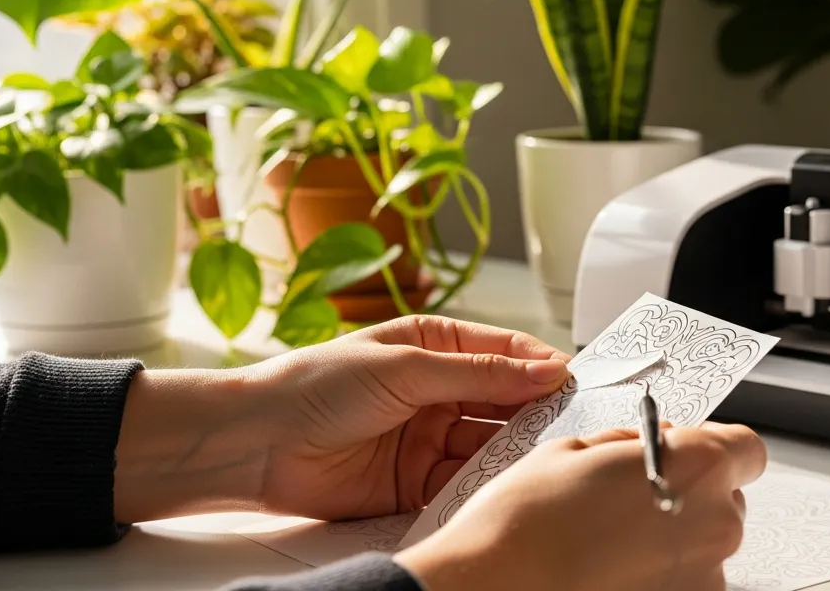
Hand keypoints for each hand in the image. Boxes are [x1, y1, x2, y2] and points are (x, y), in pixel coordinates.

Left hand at [113, 316, 568, 523]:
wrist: (257, 443)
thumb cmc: (316, 385)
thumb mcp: (407, 367)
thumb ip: (480, 372)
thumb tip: (544, 368)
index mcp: (433, 346)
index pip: (503, 351)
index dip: (539, 364)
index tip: (573, 380)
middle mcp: (435, 390)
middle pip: (502, 400)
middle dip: (533, 410)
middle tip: (566, 420)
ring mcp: (427, 436)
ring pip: (488, 443)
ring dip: (512, 449)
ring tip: (537, 453)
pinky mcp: (416, 481)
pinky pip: (463, 481)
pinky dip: (483, 483)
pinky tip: (502, 482)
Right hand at [396, 422, 766, 590]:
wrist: (492, 588)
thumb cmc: (526, 523)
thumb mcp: (576, 450)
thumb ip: (633, 445)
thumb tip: (649, 446)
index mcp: (697, 467)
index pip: (746, 449)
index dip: (714, 448)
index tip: (686, 453)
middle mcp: (716, 523)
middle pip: (725, 498)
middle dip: (686, 494)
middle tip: (630, 499)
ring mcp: (705, 577)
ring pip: (702, 545)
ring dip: (670, 539)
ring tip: (610, 542)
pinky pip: (683, 581)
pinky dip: (659, 575)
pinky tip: (611, 570)